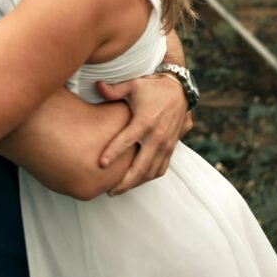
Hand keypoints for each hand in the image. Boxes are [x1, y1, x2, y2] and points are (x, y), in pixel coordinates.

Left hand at [96, 74, 193, 195]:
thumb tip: (97, 85)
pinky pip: (161, 168)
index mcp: (145, 121)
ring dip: (136, 183)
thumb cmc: (152, 87)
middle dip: (125, 182)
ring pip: (151, 172)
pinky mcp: (171, 148)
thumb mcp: (133, 85)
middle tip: (110, 191)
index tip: (101, 164)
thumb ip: (114, 90)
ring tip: (119, 190)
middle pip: (141, 166)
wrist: (179, 89)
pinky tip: (136, 181)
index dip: (113, 153)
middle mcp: (157, 136)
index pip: (127, 141)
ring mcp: (166, 144)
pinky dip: (148, 178)